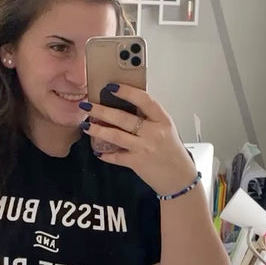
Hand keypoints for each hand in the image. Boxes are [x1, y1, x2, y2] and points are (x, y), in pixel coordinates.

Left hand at [80, 84, 195, 194]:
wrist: (179, 178)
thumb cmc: (172, 151)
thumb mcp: (166, 129)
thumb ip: (149, 118)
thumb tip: (125, 105)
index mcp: (163, 120)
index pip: (144, 100)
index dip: (127, 92)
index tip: (111, 87)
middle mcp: (154, 133)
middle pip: (123, 118)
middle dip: (101, 111)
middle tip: (87, 105)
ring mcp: (144, 148)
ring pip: (116, 136)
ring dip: (98, 130)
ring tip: (86, 125)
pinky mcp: (137, 163)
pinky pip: (116, 157)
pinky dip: (105, 154)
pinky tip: (97, 151)